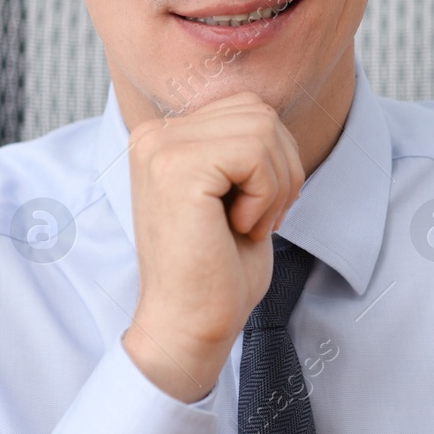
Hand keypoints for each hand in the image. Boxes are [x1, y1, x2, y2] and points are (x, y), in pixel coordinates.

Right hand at [121, 92, 305, 401]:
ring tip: (244, 224)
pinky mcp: (177, 168)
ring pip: (263, 129)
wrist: (188, 326)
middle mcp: (153, 135)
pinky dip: (265, 197)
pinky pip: (256, 154)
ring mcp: (160, 148)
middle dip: (280, 170)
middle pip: (259, 112)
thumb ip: (240, 145)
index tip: (252, 208)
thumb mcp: (232, 192)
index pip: (248, 107)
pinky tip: (238, 228)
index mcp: (162, 137)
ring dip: (274, 186)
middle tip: (254, 219)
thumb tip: (270, 113)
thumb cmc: (216, 270)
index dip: (272, 159)